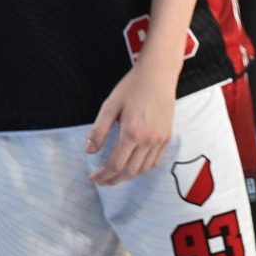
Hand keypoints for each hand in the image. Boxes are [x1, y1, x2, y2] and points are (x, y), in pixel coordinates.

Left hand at [84, 62, 176, 185]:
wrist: (158, 74)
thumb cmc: (133, 87)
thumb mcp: (110, 106)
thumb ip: (99, 130)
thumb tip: (89, 151)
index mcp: (132, 133)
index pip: (115, 164)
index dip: (102, 175)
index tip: (92, 178)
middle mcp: (148, 140)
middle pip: (129, 171)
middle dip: (112, 180)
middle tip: (101, 181)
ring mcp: (160, 139)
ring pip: (143, 169)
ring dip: (127, 178)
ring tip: (114, 177)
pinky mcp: (167, 136)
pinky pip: (155, 161)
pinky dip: (143, 170)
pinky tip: (133, 168)